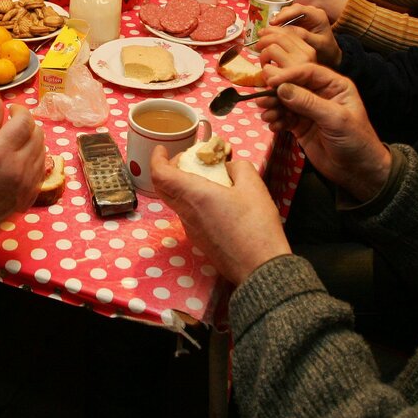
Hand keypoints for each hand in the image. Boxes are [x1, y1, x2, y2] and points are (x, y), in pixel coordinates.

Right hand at [0, 100, 45, 245]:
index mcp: (0, 152)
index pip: (24, 121)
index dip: (19, 111)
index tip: (10, 111)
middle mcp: (19, 165)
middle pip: (37, 133)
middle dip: (27, 124)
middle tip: (12, 125)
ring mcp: (29, 180)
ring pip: (43, 148)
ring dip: (32, 140)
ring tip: (16, 142)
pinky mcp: (33, 191)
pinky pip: (42, 166)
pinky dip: (35, 156)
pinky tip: (20, 158)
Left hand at [150, 147, 288, 284]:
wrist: (260, 268)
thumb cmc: (256, 226)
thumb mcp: (254, 186)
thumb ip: (239, 168)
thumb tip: (230, 167)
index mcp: (194, 195)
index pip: (160, 174)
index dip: (157, 158)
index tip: (161, 149)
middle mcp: (186, 213)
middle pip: (163, 188)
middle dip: (170, 169)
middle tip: (186, 160)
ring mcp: (191, 229)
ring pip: (176, 202)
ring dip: (183, 186)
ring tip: (207, 178)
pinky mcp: (200, 241)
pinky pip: (188, 215)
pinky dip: (193, 201)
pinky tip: (217, 200)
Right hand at [255, 3, 341, 66]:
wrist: (330, 54)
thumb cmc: (326, 50)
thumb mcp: (317, 44)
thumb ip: (304, 36)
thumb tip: (287, 30)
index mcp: (318, 15)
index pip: (299, 9)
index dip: (285, 14)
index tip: (273, 23)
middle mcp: (310, 12)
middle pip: (291, 9)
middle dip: (278, 17)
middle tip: (268, 27)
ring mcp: (303, 16)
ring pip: (287, 13)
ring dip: (277, 21)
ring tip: (268, 31)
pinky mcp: (298, 21)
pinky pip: (286, 20)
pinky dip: (279, 25)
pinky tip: (272, 32)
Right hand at [258, 63, 391, 202]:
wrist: (358, 171)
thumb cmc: (355, 141)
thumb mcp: (335, 119)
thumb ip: (308, 103)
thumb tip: (281, 88)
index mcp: (335, 85)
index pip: (308, 72)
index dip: (288, 74)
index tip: (271, 81)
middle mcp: (320, 94)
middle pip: (293, 85)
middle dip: (276, 92)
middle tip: (261, 99)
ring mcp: (309, 110)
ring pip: (285, 102)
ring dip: (273, 107)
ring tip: (266, 115)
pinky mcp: (301, 126)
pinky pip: (284, 118)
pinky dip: (276, 120)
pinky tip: (273, 125)